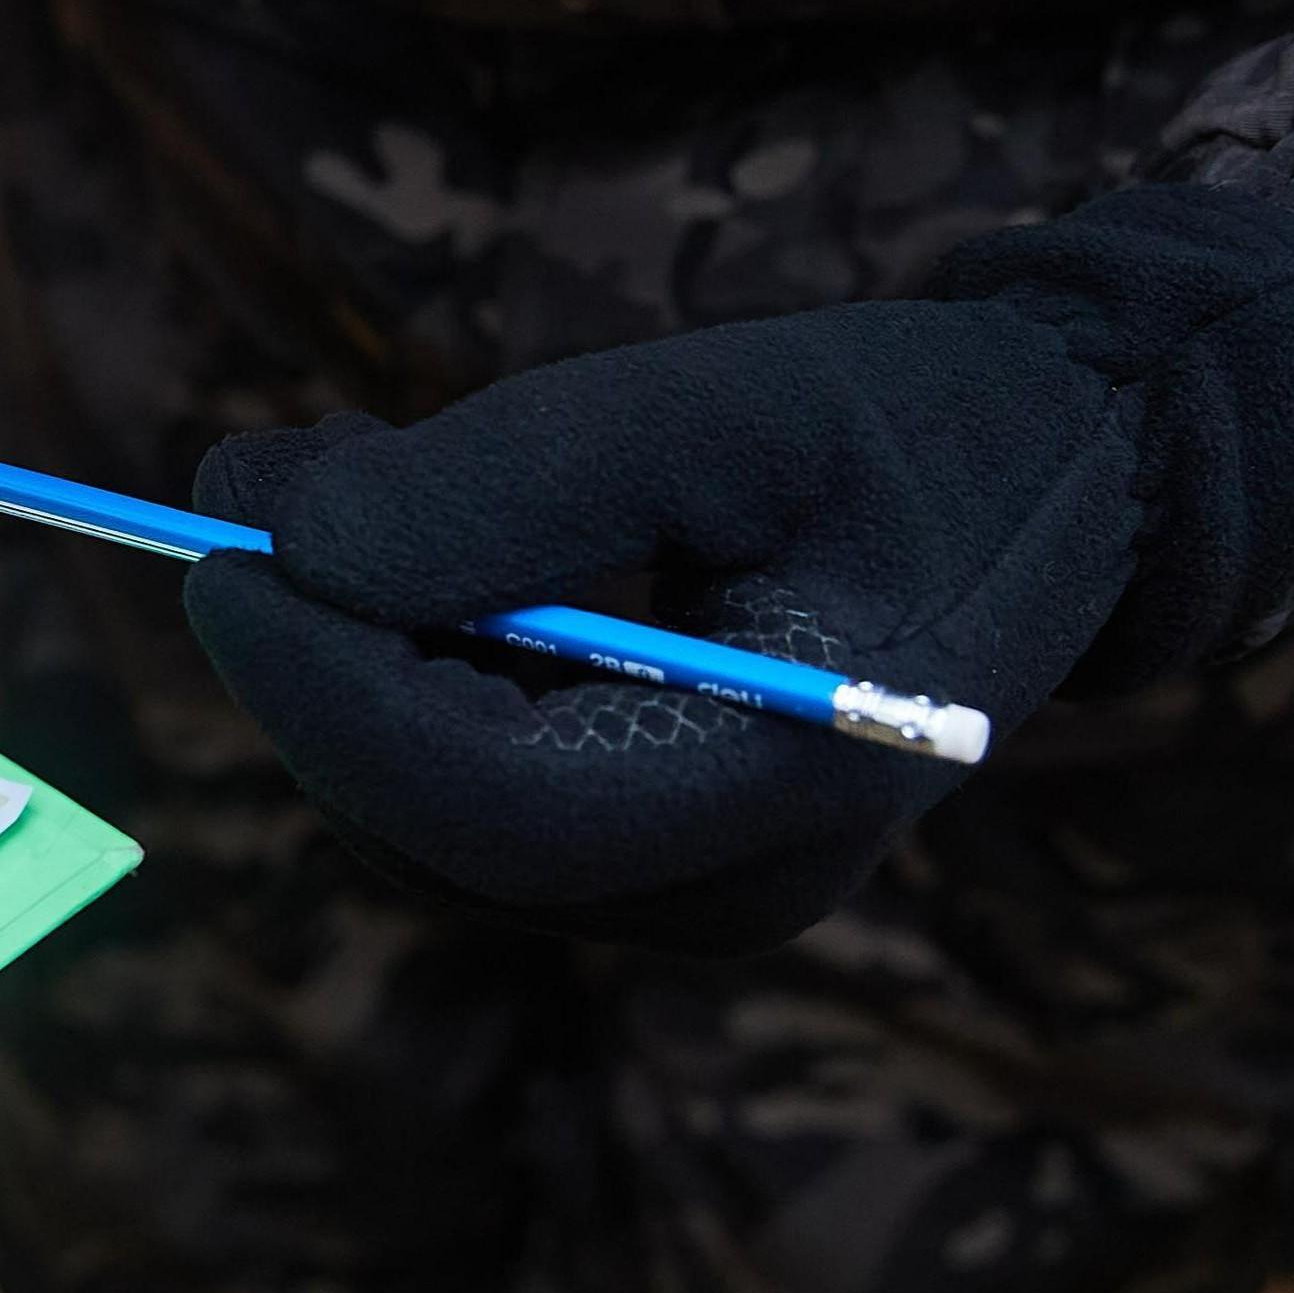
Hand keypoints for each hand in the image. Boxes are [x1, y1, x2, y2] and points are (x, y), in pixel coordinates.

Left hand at [183, 185, 1293, 951]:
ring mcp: (693, 888)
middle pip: (435, 819)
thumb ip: (514, 474)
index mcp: (787, 786)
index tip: (221, 553)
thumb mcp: (726, 404)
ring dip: (347, 653)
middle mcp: (733, 885)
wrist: (1071, 480)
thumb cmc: (915, 424)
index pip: (487, 796)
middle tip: (243, 481)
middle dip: (313, 657)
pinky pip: (470, 786)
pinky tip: (407, 539)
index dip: (328, 686)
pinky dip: (404, 667)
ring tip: (327, 473)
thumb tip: (291, 542)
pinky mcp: (653, 853)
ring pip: (429, 809)